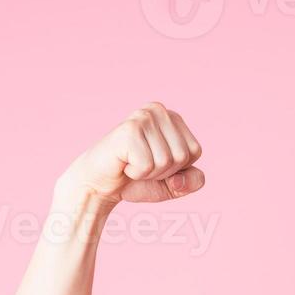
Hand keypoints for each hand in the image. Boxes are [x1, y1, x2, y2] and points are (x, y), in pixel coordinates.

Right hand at [56, 102, 204, 204]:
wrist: (100, 184)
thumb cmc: (137, 180)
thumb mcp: (174, 184)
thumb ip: (193, 181)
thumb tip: (181, 178)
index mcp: (172, 117)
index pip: (195, 151)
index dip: (178, 168)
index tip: (155, 163)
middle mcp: (158, 110)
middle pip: (182, 156)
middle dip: (164, 171)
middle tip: (141, 164)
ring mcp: (143, 117)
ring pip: (166, 161)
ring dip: (149, 172)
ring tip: (131, 163)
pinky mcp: (129, 130)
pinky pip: (147, 165)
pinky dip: (136, 173)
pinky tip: (123, 163)